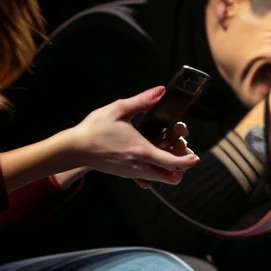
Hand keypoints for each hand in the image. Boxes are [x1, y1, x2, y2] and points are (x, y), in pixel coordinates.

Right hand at [60, 86, 200, 183]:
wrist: (75, 148)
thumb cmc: (95, 128)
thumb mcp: (118, 109)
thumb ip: (142, 101)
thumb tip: (161, 91)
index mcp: (142, 151)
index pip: (175, 164)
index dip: (189, 161)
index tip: (196, 156)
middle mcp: (140, 166)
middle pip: (173, 177)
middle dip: (181, 165)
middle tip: (178, 148)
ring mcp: (134, 173)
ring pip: (161, 179)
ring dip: (169, 169)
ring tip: (165, 149)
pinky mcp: (127, 175)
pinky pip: (149, 178)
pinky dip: (156, 170)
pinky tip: (151, 154)